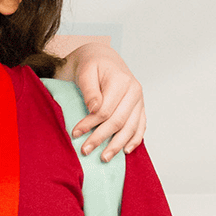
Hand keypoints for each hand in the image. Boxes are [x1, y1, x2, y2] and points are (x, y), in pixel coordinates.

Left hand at [59, 42, 145, 160]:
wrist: (103, 57)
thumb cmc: (90, 65)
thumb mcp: (85, 71)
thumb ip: (89, 89)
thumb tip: (94, 109)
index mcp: (121, 81)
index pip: (105, 110)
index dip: (90, 124)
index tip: (75, 134)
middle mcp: (135, 91)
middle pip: (118, 121)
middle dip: (101, 138)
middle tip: (85, 151)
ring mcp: (139, 100)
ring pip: (131, 127)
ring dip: (118, 144)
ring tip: (104, 158)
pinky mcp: (140, 107)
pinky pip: (141, 126)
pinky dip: (135, 140)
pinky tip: (126, 151)